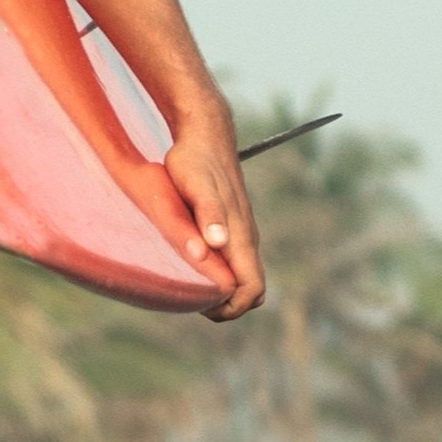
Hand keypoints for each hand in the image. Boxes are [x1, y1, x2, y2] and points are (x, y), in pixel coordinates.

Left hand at [163, 112, 265, 319]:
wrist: (204, 133)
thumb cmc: (194, 160)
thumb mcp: (195, 186)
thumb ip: (208, 215)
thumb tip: (218, 245)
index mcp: (241, 235)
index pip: (252, 289)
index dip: (232, 307)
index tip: (202, 305)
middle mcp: (246, 238)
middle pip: (252, 290)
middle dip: (228, 306)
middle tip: (192, 299)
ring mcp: (242, 233)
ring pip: (243, 277)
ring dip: (223, 291)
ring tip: (189, 283)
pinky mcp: (233, 226)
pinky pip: (235, 262)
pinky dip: (219, 274)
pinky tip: (192, 262)